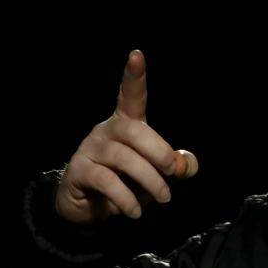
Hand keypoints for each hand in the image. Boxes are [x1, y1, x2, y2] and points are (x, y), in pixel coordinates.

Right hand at [54, 50, 197, 223]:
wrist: (89, 208)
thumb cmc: (127, 182)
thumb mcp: (157, 174)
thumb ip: (178, 167)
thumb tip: (187, 164)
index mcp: (126, 124)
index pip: (130, 95)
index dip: (134, 76)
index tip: (136, 54)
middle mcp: (106, 130)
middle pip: (133, 129)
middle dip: (159, 150)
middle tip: (174, 172)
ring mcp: (90, 150)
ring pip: (122, 157)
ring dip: (149, 179)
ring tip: (163, 198)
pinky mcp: (79, 172)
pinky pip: (106, 182)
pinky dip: (126, 199)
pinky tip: (135, 212)